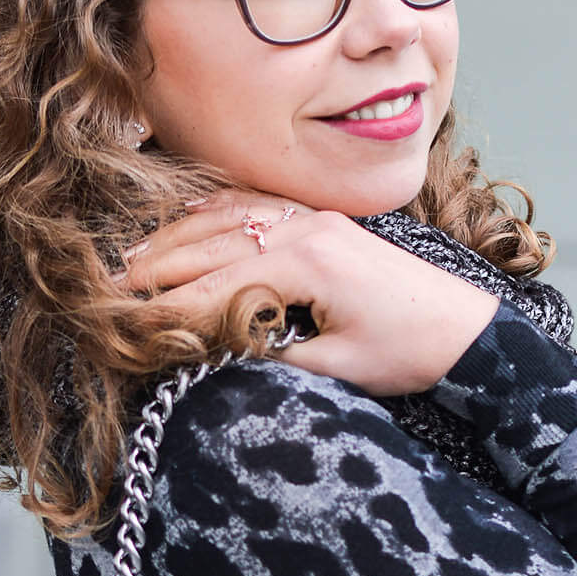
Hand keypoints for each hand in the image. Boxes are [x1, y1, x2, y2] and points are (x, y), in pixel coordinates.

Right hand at [112, 191, 497, 398]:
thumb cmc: (408, 353)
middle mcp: (307, 227)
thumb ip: (274, 360)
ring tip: (134, 261)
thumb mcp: (338, 370)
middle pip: (212, 244)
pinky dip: (215, 212)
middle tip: (110, 290)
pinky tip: (187, 221)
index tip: (130, 329)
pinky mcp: (324, 220)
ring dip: (177, 237)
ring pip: (229, 219)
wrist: (466, 328)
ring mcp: (315, 217)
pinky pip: (256, 205)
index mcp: (309, 263)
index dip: (170, 312)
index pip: (219, 287)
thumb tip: (214, 359)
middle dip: (158, 269)